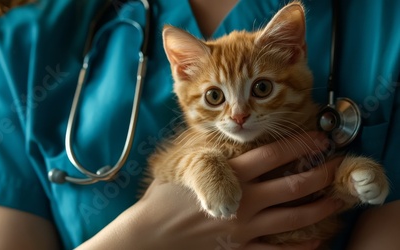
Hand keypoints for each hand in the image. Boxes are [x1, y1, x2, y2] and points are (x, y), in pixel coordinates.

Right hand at [77, 132, 342, 249]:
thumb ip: (208, 152)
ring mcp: (244, 228)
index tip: (319, 138)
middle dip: (319, 175)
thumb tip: (224, 135)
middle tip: (338, 166)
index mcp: (229, 176)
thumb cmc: (162, 200)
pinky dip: (298, 247)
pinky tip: (314, 242)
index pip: (272, 155)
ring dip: (318, 208)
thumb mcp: (183, 166)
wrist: (151, 235)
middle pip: (291, 186)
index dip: (298, 144)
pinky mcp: (240, 248)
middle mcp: (244, 201)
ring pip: (292, 218)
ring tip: (336, 201)